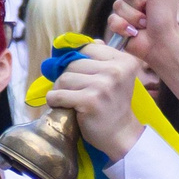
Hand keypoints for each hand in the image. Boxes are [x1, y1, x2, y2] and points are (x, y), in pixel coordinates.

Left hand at [44, 44, 146, 159]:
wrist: (121, 135)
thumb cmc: (113, 105)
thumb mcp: (116, 77)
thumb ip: (101, 58)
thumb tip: (76, 43)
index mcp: (124, 61)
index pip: (88, 48)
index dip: (77, 59)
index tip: (77, 73)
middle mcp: (116, 71)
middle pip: (73, 62)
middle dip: (67, 76)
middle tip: (71, 90)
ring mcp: (103, 86)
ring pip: (65, 77)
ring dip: (60, 89)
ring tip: (68, 99)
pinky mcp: (90, 101)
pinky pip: (59, 94)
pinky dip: (54, 100)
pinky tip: (60, 105)